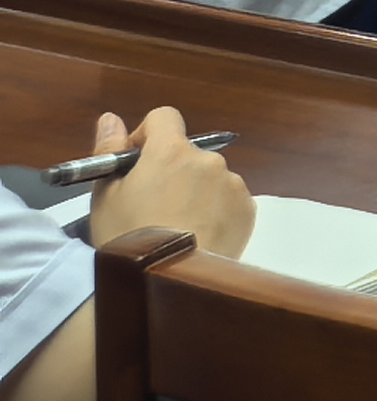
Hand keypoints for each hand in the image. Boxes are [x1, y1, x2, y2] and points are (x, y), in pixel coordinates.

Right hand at [86, 107, 249, 263]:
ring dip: (195, 193)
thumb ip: (109, 151)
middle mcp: (209, 161)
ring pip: (210, 179)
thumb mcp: (105, 197)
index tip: (136, 163)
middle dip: (170, 173)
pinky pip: (228, 201)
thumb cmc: (129, 239)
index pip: (164, 118)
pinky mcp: (248, 210)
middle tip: (151, 208)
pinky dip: (214, 213)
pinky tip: (196, 237)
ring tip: (175, 229)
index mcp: (172, 152)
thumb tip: (111, 118)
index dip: (146, 136)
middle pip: (187, 155)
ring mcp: (233, 184)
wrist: (167, 282)